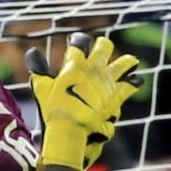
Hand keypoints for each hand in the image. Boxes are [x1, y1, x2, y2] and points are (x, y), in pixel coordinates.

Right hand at [26, 33, 142, 170]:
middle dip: (102, 45)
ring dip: (125, 61)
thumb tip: (32, 52)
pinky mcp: (116, 96)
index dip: (78, 40)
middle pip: (103, 47)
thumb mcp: (41, 88)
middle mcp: (94, 69)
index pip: (79, 43)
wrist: (71, 129)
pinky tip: (138, 79)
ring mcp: (107, 82)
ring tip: (130, 61)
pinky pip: (130, 85)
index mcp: (75, 64)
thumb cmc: (54, 110)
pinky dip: (134, 81)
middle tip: (102, 47)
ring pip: (122, 63)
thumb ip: (38, 69)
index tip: (77, 42)